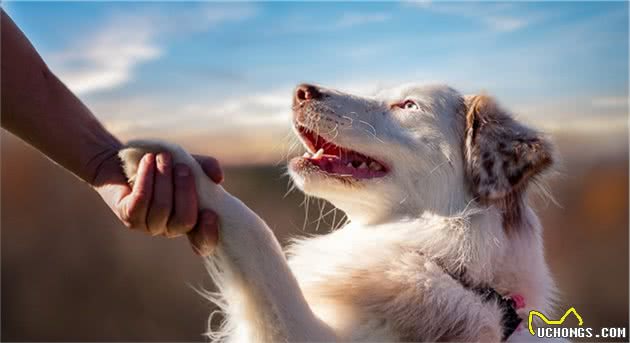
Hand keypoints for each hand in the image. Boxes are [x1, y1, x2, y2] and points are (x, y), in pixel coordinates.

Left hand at [91, 150, 222, 255]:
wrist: (125, 159)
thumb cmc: (162, 165)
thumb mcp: (188, 163)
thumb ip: (206, 168)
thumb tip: (218, 178)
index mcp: (188, 220)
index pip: (202, 242)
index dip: (208, 235)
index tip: (211, 214)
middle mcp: (168, 228)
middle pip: (184, 220)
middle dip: (186, 192)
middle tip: (182, 167)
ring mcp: (147, 225)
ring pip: (162, 208)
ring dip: (164, 179)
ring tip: (163, 157)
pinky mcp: (128, 216)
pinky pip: (141, 200)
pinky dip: (147, 178)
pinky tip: (148, 161)